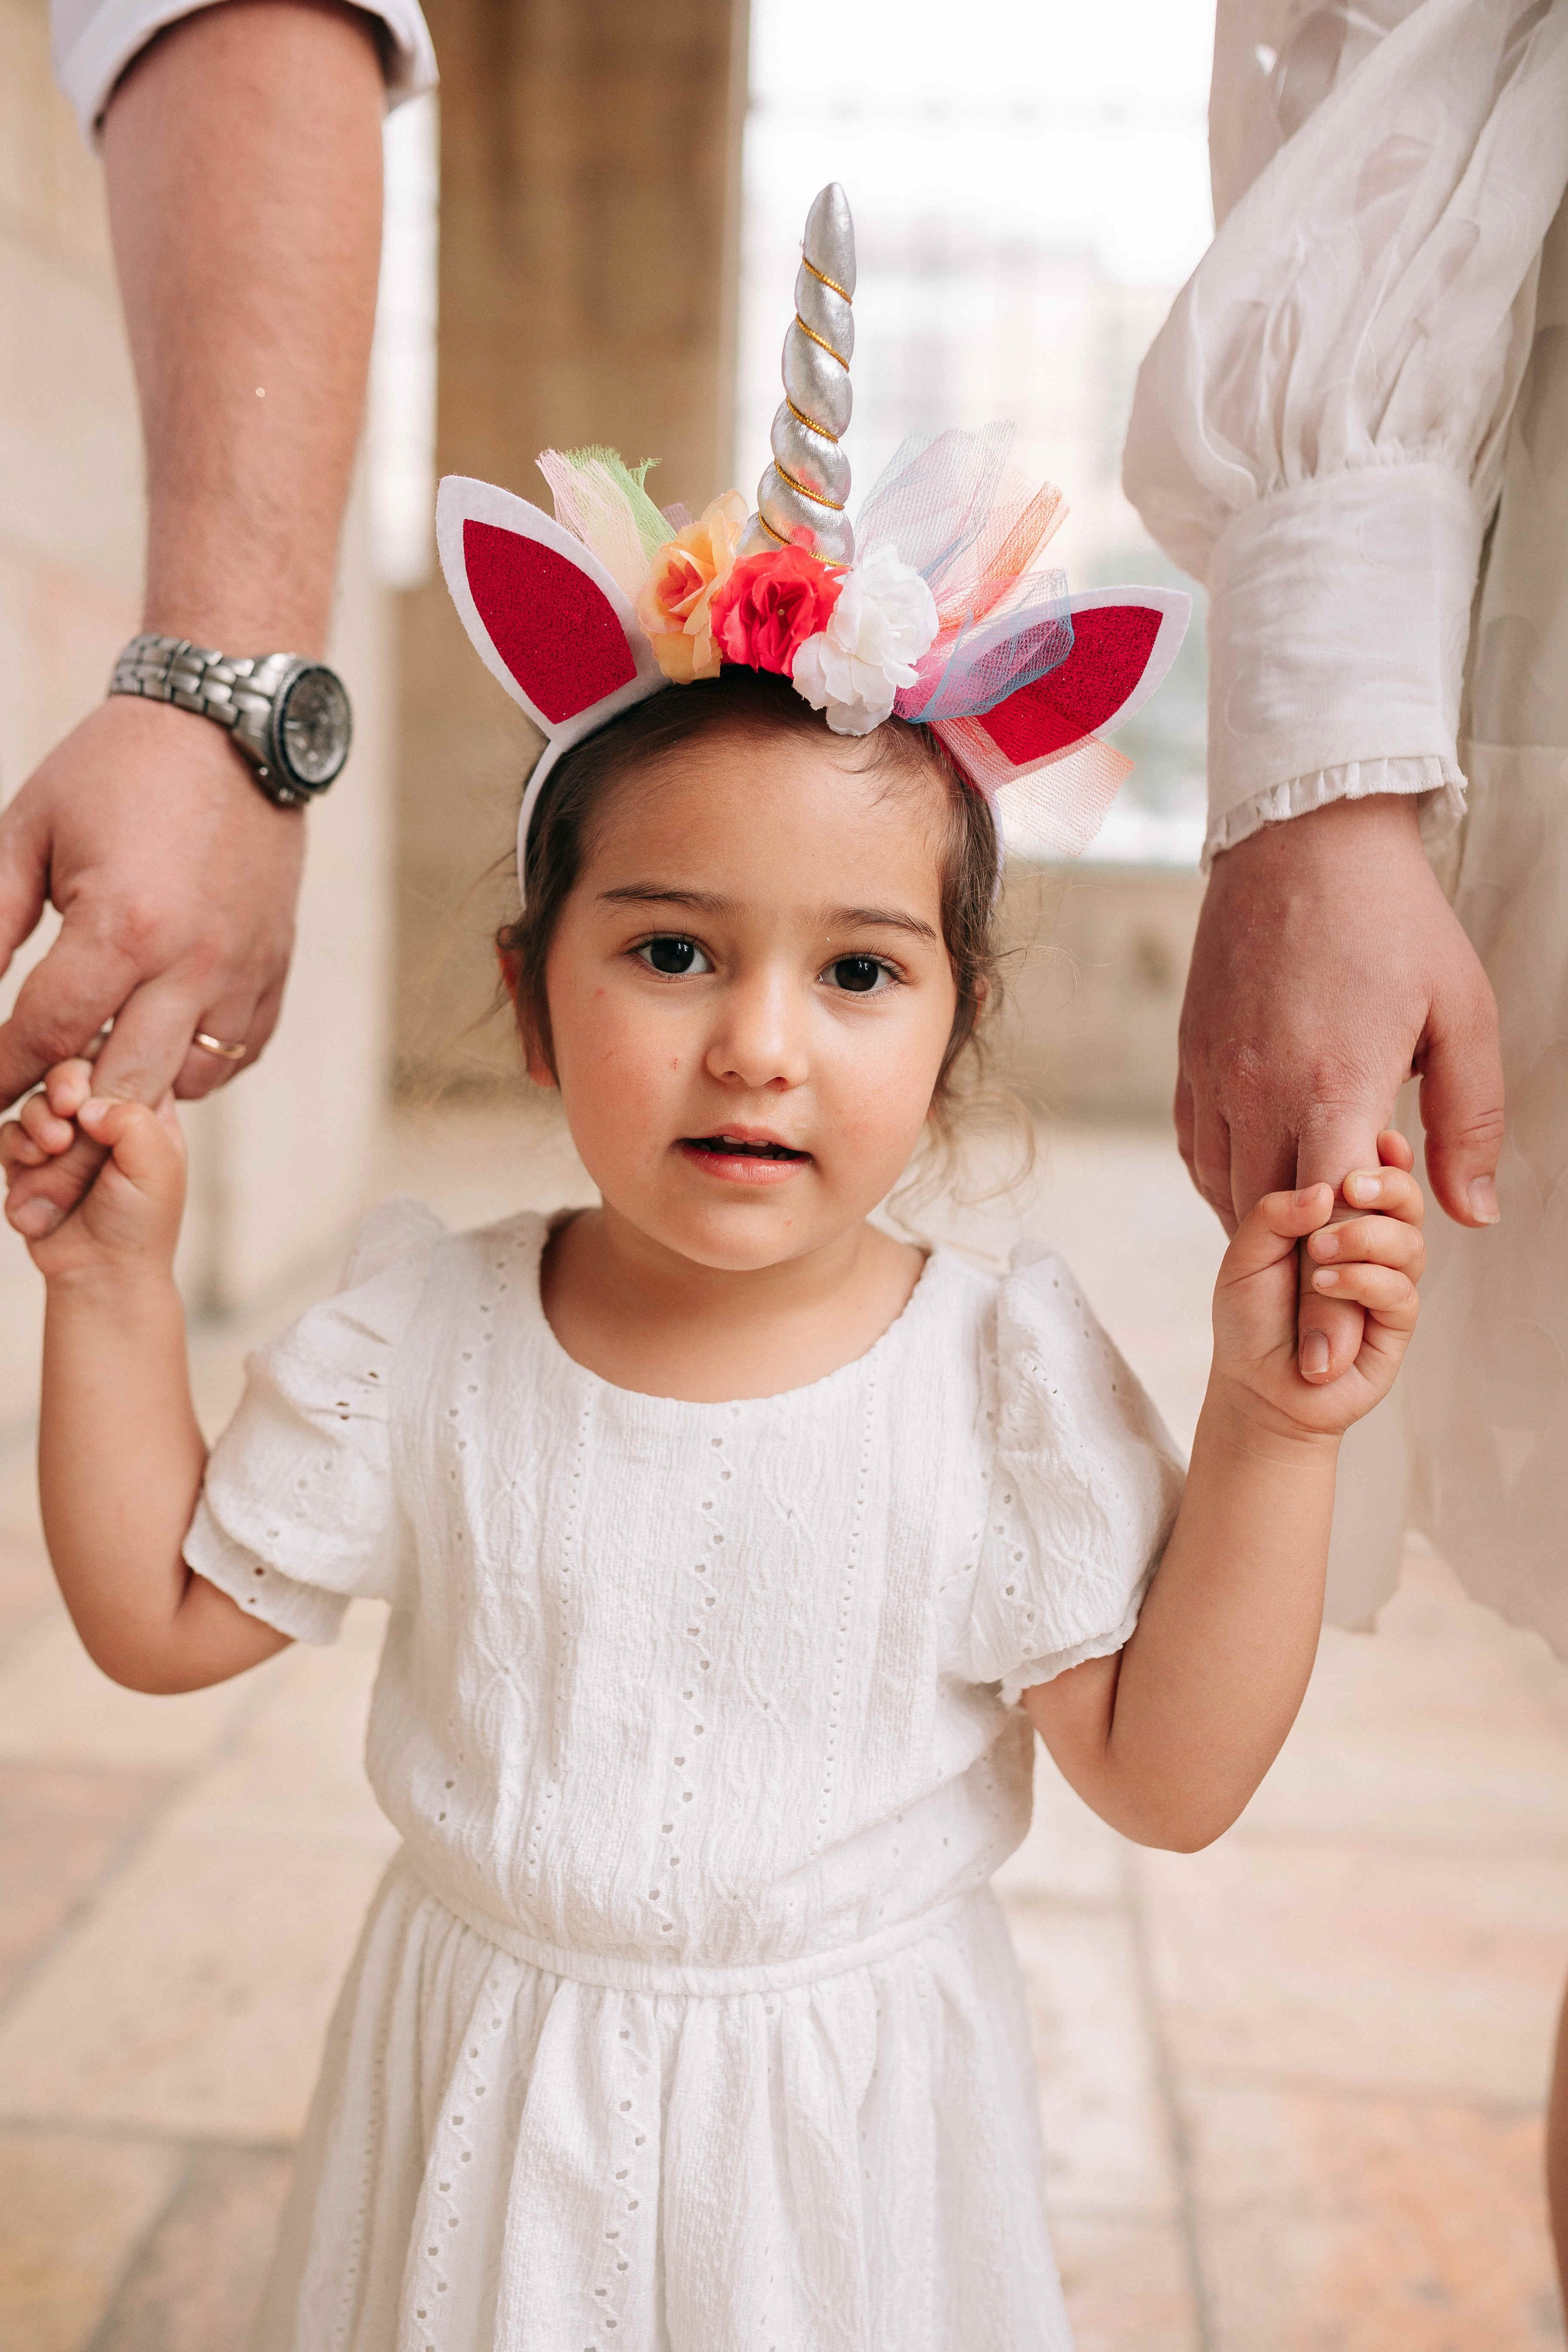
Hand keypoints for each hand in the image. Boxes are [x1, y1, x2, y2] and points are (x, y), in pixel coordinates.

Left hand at [0, 696, 302, 1236]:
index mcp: (123, 926)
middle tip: (26, 1175)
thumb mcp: (27, 834)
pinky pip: (231, 1056)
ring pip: (180, 1083)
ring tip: (88, 1100)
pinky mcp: (273, 970)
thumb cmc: (115, 772)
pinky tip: (151, 1053)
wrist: (232, 727)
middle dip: (63, 1137)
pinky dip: (188, 1070)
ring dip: (129, 1098)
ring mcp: (242, 972)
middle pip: (119, 1087)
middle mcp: (193, 962)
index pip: (45, 1037)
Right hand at [1, 1058, 185, 1284]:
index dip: (97, 1061)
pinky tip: (31, 1163)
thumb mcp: (157, 1170)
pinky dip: (16, 1145)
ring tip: (51, 1150)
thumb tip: (90, 1103)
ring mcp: (65, 1136)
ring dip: (38, 1120)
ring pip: (36, 1099)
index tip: (82, 1093)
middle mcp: (103, 1116)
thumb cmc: (140, 1224)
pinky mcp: (31, 1159)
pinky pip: (10, 1133)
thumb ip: (132, 1123)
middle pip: (71, 1068)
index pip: (121, 1056)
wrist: (100, 1275)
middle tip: (64, 1114)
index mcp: (146, 1109)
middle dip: (61, 1085)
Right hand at [1178, 794, 1500, 1381]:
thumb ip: (1467, 1123)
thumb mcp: (1462, 1017)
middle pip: (1267, 1222)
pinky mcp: (1191, 1056)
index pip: (1325, 1224)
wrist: (1303, 839)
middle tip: (1311, 1338)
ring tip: (1294, 1257)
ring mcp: (1215, 1074)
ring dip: (1260, 1231)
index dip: (1326, 1302)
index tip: (1328, 1364)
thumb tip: (1469, 1215)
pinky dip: (1226, 1182)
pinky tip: (1257, 1189)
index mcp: (1334, 1086)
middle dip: (1290, 1287)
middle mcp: (1260, 1091)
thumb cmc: (1395, 923)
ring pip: (1224, 1189)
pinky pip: (1197, 1147)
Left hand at [1211, 1131, 1424, 1439]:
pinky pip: (1400, 1292)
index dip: (1386, 1154)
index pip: (1375, 1175)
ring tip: (1318, 1252)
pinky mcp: (1393, 1326)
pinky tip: (1326, 1284)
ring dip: (1365, 1238)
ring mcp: (1385, 1283)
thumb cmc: (1251, 1316)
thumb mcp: (1244, 1255)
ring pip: (1410, 1243)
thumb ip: (1274, 1215)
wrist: (1256, 1385)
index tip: (1379, 1137)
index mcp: (1339, 1218)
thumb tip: (1321, 1190)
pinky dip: (1364, 1281)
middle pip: (1406, 1201)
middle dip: (1388, 1185)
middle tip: (1351, 1187)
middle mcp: (1370, 1246)